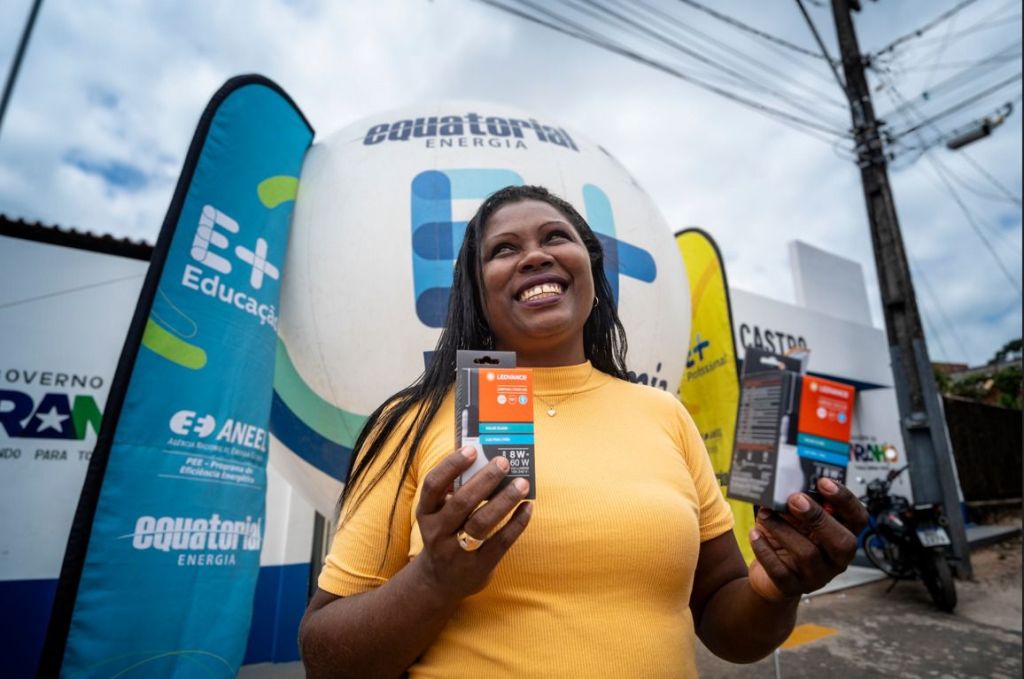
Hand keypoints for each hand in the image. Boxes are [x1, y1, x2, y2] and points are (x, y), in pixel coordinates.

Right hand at [413, 446, 531, 600]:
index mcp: (426, 513)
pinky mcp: (479, 567)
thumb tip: (484, 462)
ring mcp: (457, 552)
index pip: (433, 485)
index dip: (451, 466)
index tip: (472, 450)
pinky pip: (501, 542)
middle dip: (485, 480)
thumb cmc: (445, 535)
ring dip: (504, 500)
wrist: (438, 582)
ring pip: (481, 523)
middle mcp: (437, 533)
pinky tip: (528, 507)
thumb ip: (454, 492)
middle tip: (504, 462)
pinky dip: (517, 523)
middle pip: (461, 503)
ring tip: (522, 483)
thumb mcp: (438, 516)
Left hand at [748, 477, 868, 601]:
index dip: (845, 500)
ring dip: (783, 529)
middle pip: (842, 542)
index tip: (824, 482)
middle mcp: (836, 559)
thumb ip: (800, 503)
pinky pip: (780, 572)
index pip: (858, 519)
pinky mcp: (792, 588)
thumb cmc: (788, 539)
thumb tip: (788, 484)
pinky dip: (765, 550)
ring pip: (807, 554)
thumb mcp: (797, 519)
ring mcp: (817, 577)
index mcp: (843, 535)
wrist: (768, 576)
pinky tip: (755, 534)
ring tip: (765, 514)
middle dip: (819, 517)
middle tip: (795, 499)